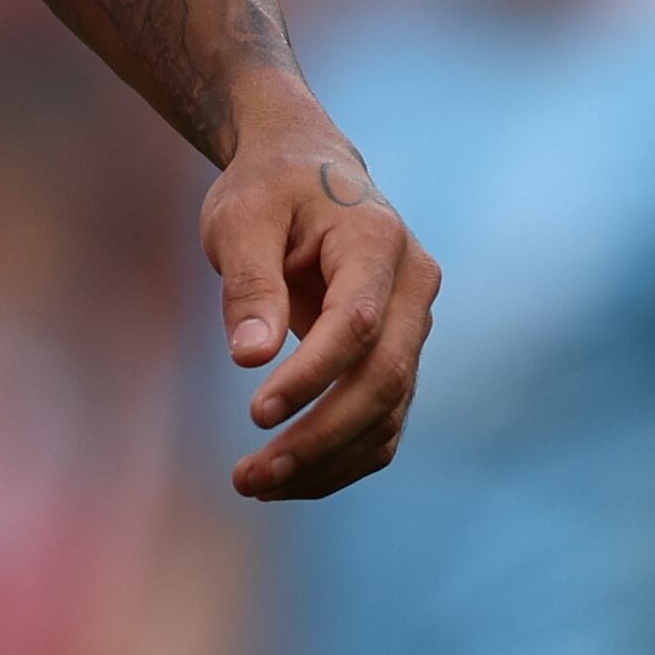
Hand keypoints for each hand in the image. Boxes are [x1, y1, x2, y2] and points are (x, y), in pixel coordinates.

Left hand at [202, 79, 437, 499]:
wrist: (307, 170)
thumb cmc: (270, 189)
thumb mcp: (241, 218)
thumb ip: (249, 283)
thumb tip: (250, 358)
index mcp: (378, 241)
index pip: (359, 323)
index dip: (313, 375)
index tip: (256, 412)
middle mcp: (413, 287)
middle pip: (384, 379)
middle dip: (319, 437)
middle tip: (249, 476)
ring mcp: (414, 326)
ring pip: (387, 412)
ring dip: (325, 460)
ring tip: (253, 485)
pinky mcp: (398, 356)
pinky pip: (382, 421)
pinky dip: (340, 458)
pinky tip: (287, 478)